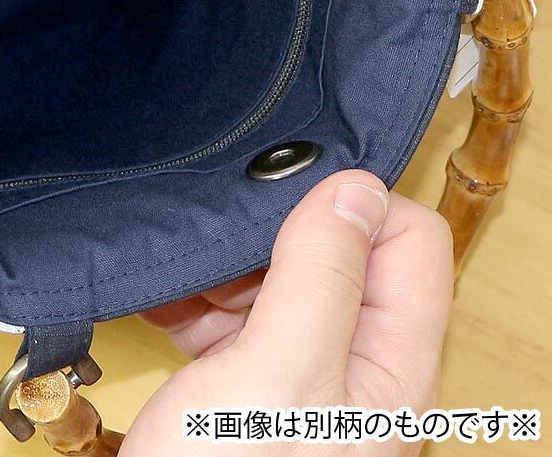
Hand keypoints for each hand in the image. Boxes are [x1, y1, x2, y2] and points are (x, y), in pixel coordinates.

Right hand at [124, 170, 452, 455]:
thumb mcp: (279, 375)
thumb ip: (324, 278)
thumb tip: (354, 186)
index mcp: (390, 367)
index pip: (410, 242)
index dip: (355, 205)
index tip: (285, 197)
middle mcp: (354, 367)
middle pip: (341, 254)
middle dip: (276, 235)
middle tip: (222, 240)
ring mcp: (299, 378)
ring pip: (279, 280)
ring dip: (227, 268)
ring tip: (181, 276)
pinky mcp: (248, 387)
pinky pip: (233, 316)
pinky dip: (197, 301)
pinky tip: (162, 301)